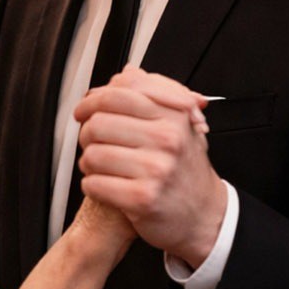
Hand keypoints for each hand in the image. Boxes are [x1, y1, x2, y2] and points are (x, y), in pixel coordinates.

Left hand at [74, 67, 226, 266]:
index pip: (119, 93)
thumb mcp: (180, 126)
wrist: (205, 216)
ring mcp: (156, 169)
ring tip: (100, 167)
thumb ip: (153, 96)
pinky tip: (104, 185)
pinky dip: (92, 185)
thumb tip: (127, 72)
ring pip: (92, 154)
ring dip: (88, 162)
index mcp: (174, 115)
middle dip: (86, 133)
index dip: (92, 100)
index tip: (84, 110)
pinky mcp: (142, 198)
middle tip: (92, 142)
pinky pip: (94, 184)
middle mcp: (167, 139)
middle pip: (98, 122)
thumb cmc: (185, 170)